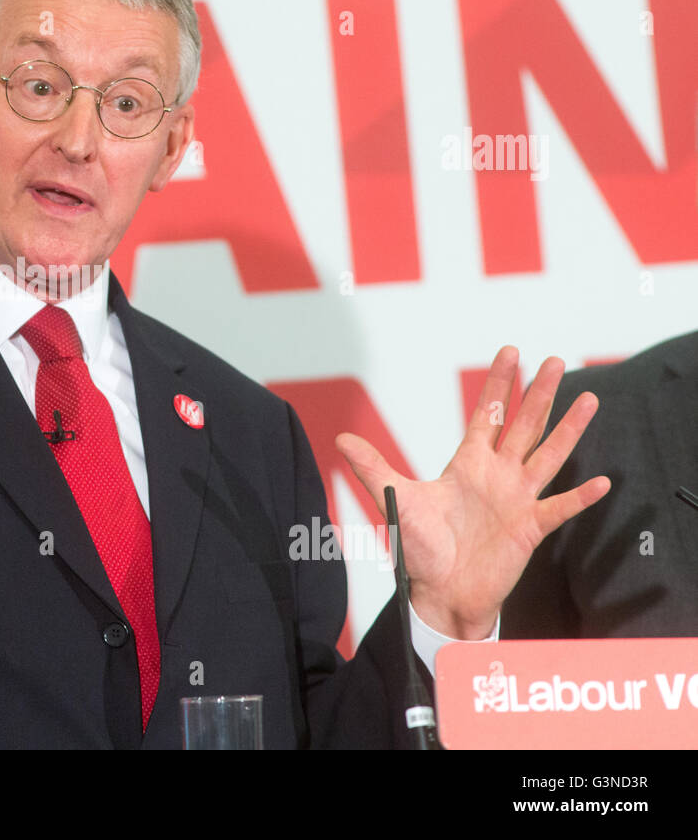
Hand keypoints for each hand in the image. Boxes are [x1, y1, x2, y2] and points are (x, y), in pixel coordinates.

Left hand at [335, 346, 609, 639]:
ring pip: (549, 455)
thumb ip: (372, 467)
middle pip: (524, 425)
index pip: (489, 414)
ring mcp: (517, 499)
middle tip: (556, 360)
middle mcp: (497, 475)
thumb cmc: (421, 546)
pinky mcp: (529, 528)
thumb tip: (340, 439)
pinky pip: (559, 508)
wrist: (440, 591)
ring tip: (589, 399)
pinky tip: (603, 481)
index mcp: (468, 463)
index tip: (512, 352)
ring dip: (568, 429)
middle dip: (538, 393)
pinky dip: (581, 497)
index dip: (499, 384)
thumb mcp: (395, 499)